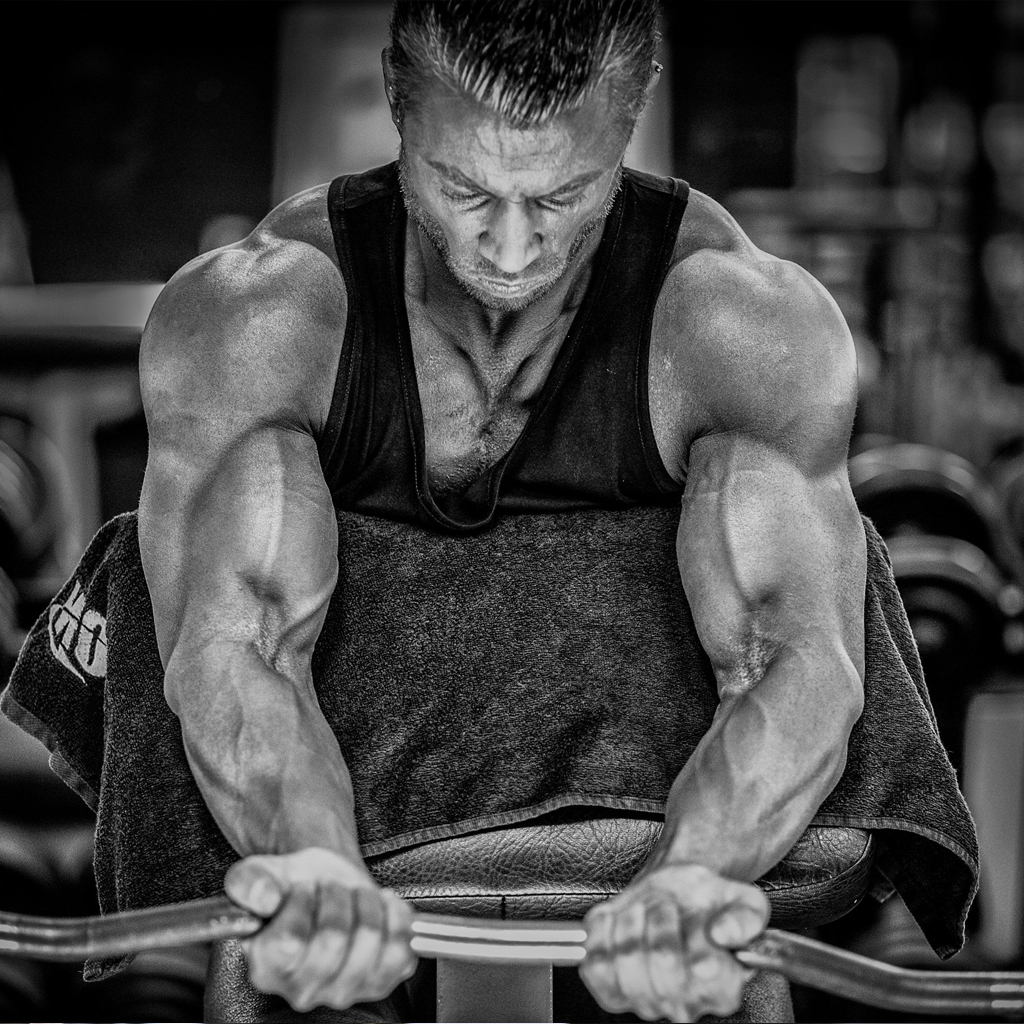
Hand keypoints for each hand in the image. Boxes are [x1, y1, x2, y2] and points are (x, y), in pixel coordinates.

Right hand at [224, 847, 416, 1011]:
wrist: (328, 886)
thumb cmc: (294, 886)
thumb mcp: (262, 874)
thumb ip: (249, 882)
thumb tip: (263, 897)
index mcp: (267, 968)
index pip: (292, 940)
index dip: (303, 902)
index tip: (303, 887)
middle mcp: (303, 990)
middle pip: (334, 937)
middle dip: (336, 895)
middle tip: (330, 888)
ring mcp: (345, 990)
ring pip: (370, 938)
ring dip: (365, 900)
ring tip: (352, 896)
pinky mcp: (382, 981)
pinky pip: (400, 946)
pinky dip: (395, 914)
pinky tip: (379, 905)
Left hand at [579, 863, 768, 1022]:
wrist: (676, 896)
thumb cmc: (707, 904)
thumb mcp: (743, 901)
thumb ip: (746, 918)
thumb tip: (725, 933)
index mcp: (722, 988)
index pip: (704, 970)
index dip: (697, 935)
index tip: (699, 918)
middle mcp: (682, 1002)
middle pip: (663, 960)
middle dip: (663, 916)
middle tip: (668, 904)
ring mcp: (641, 997)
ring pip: (626, 956)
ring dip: (633, 918)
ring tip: (645, 910)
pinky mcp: (607, 985)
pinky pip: (595, 958)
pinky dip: (604, 929)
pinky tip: (620, 918)